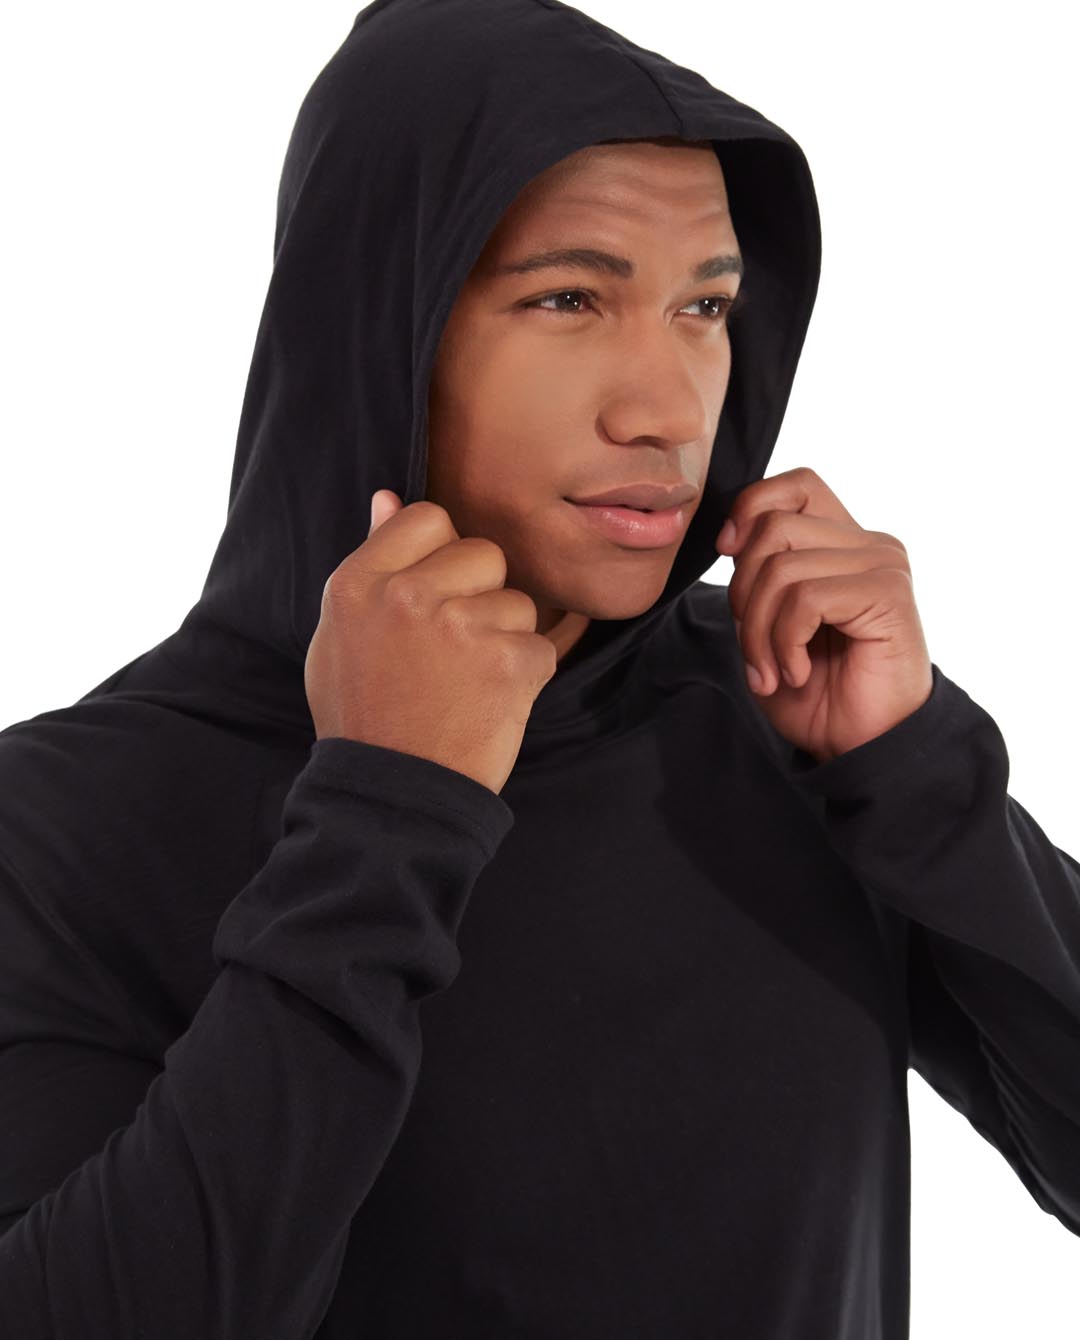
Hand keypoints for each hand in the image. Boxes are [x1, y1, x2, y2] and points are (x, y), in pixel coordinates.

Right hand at [304, 489, 556, 794]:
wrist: (394, 798)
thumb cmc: (365, 715)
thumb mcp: (341, 635)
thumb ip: (371, 563)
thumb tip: (389, 498)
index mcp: (359, 582)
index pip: (427, 517)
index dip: (441, 554)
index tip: (435, 594)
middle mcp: (406, 595)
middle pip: (483, 553)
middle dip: (480, 594)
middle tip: (451, 650)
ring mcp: (459, 627)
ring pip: (518, 601)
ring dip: (505, 638)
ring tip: (466, 683)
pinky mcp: (508, 661)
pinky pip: (540, 645)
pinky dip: (525, 677)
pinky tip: (489, 703)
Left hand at [715, 466, 933, 762]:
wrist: (864, 746)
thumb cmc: (819, 693)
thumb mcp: (768, 626)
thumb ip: (756, 576)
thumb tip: (730, 538)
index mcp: (842, 543)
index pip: (795, 486)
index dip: (750, 509)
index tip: (728, 556)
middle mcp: (868, 544)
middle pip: (772, 528)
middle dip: (743, 596)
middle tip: (755, 653)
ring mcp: (882, 565)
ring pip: (781, 567)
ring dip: (759, 633)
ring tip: (774, 672)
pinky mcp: (888, 594)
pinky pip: (805, 599)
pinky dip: (784, 643)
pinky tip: (798, 673)